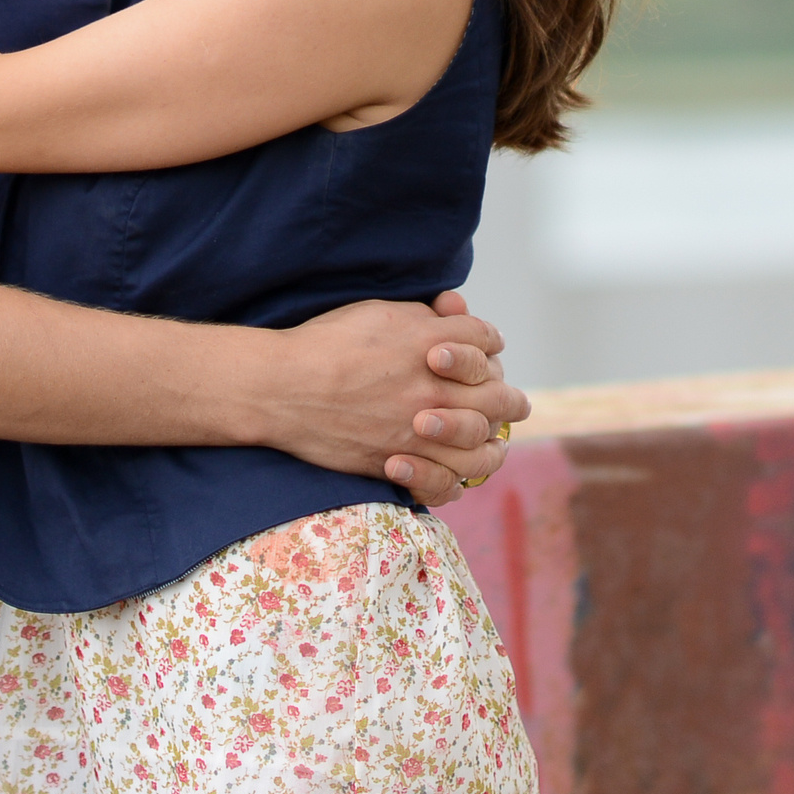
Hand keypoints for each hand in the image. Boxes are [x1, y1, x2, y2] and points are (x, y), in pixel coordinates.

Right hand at [264, 293, 528, 507]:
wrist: (282, 386)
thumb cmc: (328, 342)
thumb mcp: (380, 311)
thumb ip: (425, 315)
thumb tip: (455, 313)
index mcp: (433, 343)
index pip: (487, 341)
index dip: (489, 344)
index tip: (486, 350)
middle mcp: (435, 389)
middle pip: (498, 395)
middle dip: (507, 395)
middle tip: (511, 400)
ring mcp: (421, 431)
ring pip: (484, 446)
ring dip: (495, 443)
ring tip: (496, 442)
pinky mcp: (401, 463)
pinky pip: (448, 482)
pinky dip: (458, 479)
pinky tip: (457, 471)